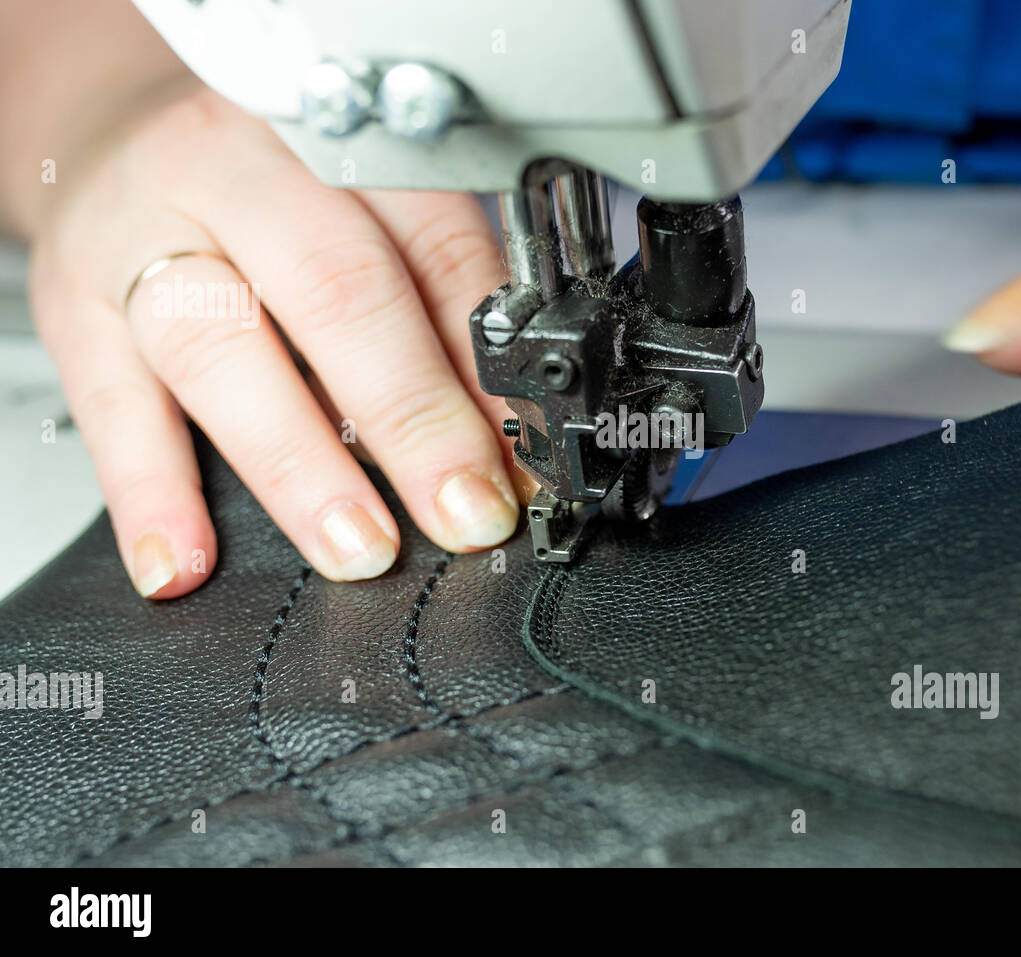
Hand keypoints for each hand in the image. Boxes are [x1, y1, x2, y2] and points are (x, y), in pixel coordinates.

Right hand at [28, 84, 528, 598]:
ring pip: (219, 349)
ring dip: (300, 465)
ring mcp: (142, 239)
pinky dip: (150, 492)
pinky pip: (110, 404)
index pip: (434, 253)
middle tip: (464, 511)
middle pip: (334, 291)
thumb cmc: (265, 186)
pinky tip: (181, 559)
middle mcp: (236, 176)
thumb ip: (436, 304)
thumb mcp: (365, 210)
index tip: (527, 460)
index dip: (489, 369)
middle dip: (412, 416)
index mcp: (337, 145)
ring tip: (357, 545)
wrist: (115, 134)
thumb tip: (506, 432)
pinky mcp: (75, 308)